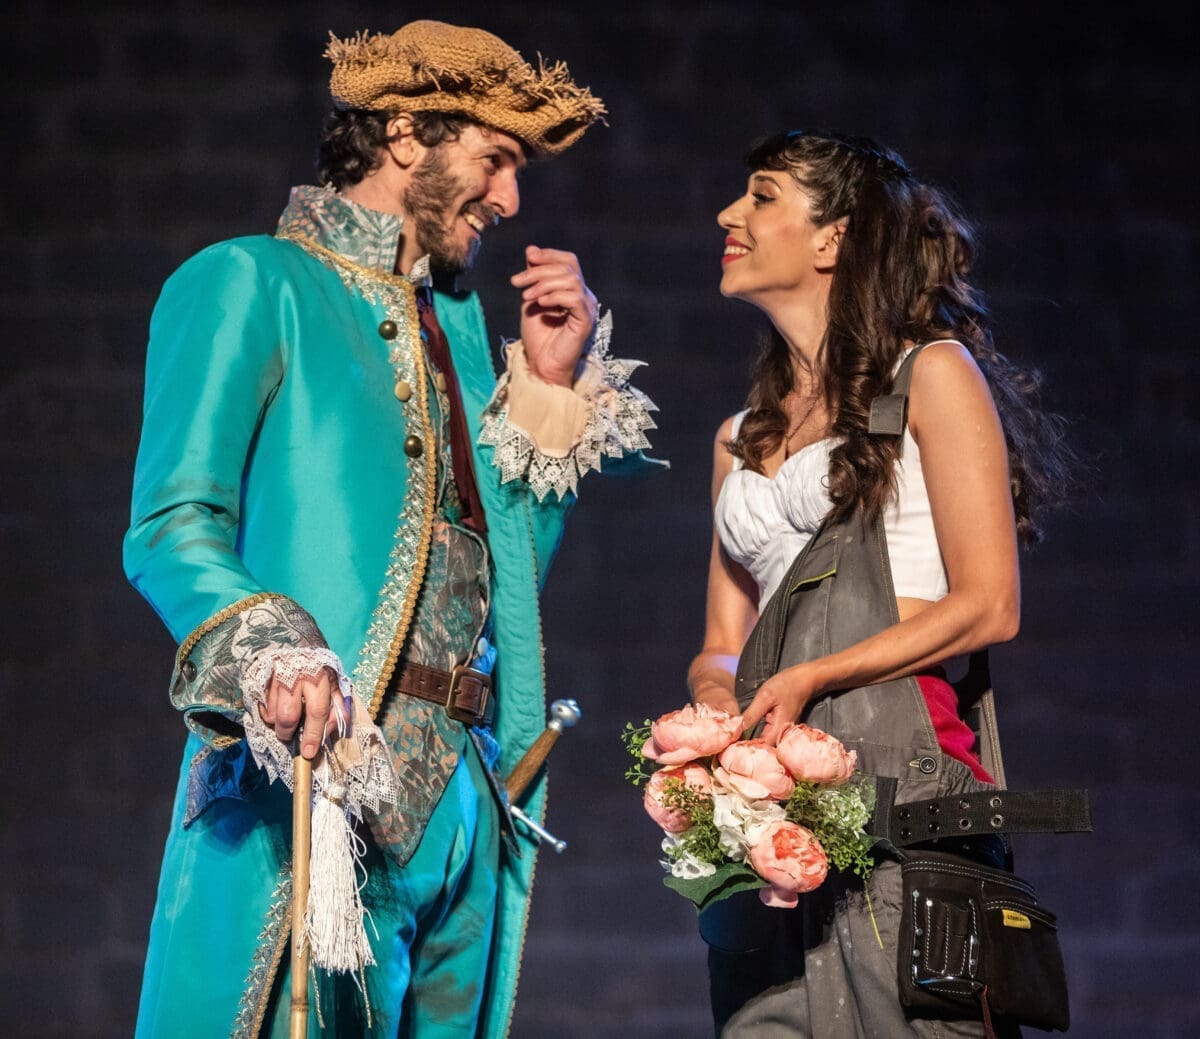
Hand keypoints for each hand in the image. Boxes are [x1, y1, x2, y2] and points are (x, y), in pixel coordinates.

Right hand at [259, 666, 347, 759]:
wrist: (295, 643)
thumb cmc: (318, 670)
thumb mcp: (335, 684)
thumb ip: (338, 707)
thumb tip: (330, 731)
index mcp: (319, 678)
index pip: (317, 711)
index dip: (314, 734)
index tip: (309, 753)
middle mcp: (296, 676)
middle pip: (288, 716)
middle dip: (288, 734)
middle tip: (290, 738)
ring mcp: (276, 676)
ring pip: (272, 714)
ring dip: (277, 724)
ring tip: (285, 718)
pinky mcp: (261, 678)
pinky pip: (260, 707)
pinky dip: (267, 713)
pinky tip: (276, 706)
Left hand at [511, 245, 597, 386]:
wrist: (542, 365)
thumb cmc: (538, 337)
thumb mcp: (531, 299)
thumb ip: (534, 277)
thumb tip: (532, 249)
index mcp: (573, 290)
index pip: (568, 261)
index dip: (549, 255)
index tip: (529, 257)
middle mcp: (584, 296)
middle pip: (567, 268)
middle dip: (539, 271)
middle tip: (517, 282)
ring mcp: (587, 308)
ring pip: (570, 280)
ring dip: (543, 284)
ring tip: (526, 297)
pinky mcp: (586, 321)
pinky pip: (574, 298)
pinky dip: (555, 297)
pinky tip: (541, 304)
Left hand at [739, 663, 822, 745]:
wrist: (803, 680)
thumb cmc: (786, 686)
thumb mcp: (765, 697)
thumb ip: (752, 714)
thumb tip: (737, 729)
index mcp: (779, 731)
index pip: (761, 748)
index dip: (745, 748)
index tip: (731, 745)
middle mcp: (781, 735)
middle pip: (762, 748)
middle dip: (746, 746)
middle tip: (729, 742)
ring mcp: (780, 731)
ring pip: (763, 742)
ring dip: (749, 740)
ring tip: (734, 737)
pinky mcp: (778, 727)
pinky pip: (765, 735)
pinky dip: (755, 734)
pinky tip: (744, 731)